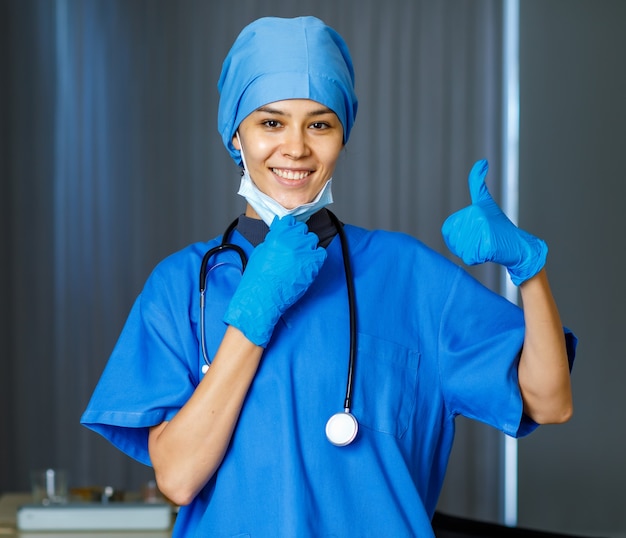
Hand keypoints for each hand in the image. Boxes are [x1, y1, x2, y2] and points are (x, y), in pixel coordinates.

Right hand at [223, 215, 326, 345]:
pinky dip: (316, 256)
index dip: (288, 227)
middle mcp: (293, 241)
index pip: (289, 221)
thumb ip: (273, 240)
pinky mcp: (313, 266)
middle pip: (302, 229)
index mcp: (278, 235)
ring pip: (312, 240)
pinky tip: (308, 262)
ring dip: (306, 246)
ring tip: (299, 256)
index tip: (288, 231)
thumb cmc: (258, 278)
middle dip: (297, 236)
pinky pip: (321, 254)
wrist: (263, 297)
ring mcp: (304, 253)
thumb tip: (279, 234)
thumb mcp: (261, 252)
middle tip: (293, 246)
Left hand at [441, 159, 546, 285]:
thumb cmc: (500, 226)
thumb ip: (478, 183)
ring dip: (471, 252)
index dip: (458, 236)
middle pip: (454, 240)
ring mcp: (482, 231)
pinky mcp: (487, 245)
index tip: (476, 231)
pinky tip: (490, 251)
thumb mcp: (486, 202)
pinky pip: (470, 258)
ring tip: (487, 244)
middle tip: (483, 239)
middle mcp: (476, 218)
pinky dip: (478, 259)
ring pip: (461, 250)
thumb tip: (482, 161)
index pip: (448, 229)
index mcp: (473, 209)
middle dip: (465, 245)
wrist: (520, 246)